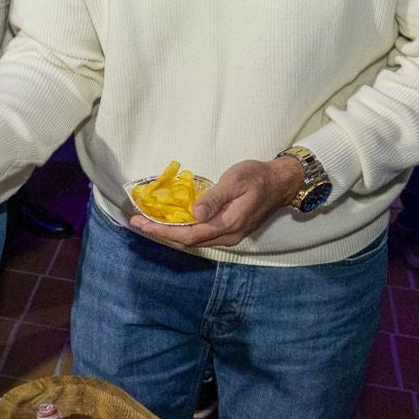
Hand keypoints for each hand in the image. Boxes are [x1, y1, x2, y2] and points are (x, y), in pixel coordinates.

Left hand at [132, 155, 299, 249]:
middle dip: (161, 233)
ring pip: (193, 239)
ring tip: (147, 222)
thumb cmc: (258, 177)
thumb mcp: (235, 181)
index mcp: (229, 224)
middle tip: (137, 222)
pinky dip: (182, 229)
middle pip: (188, 241)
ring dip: (169, 232)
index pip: (190, 235)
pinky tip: (169, 221)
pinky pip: (200, 234)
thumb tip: (194, 215)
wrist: (281, 182)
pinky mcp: (228, 230)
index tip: (143, 224)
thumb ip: (214, 198)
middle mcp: (227, 236)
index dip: (164, 232)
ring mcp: (228, 235)